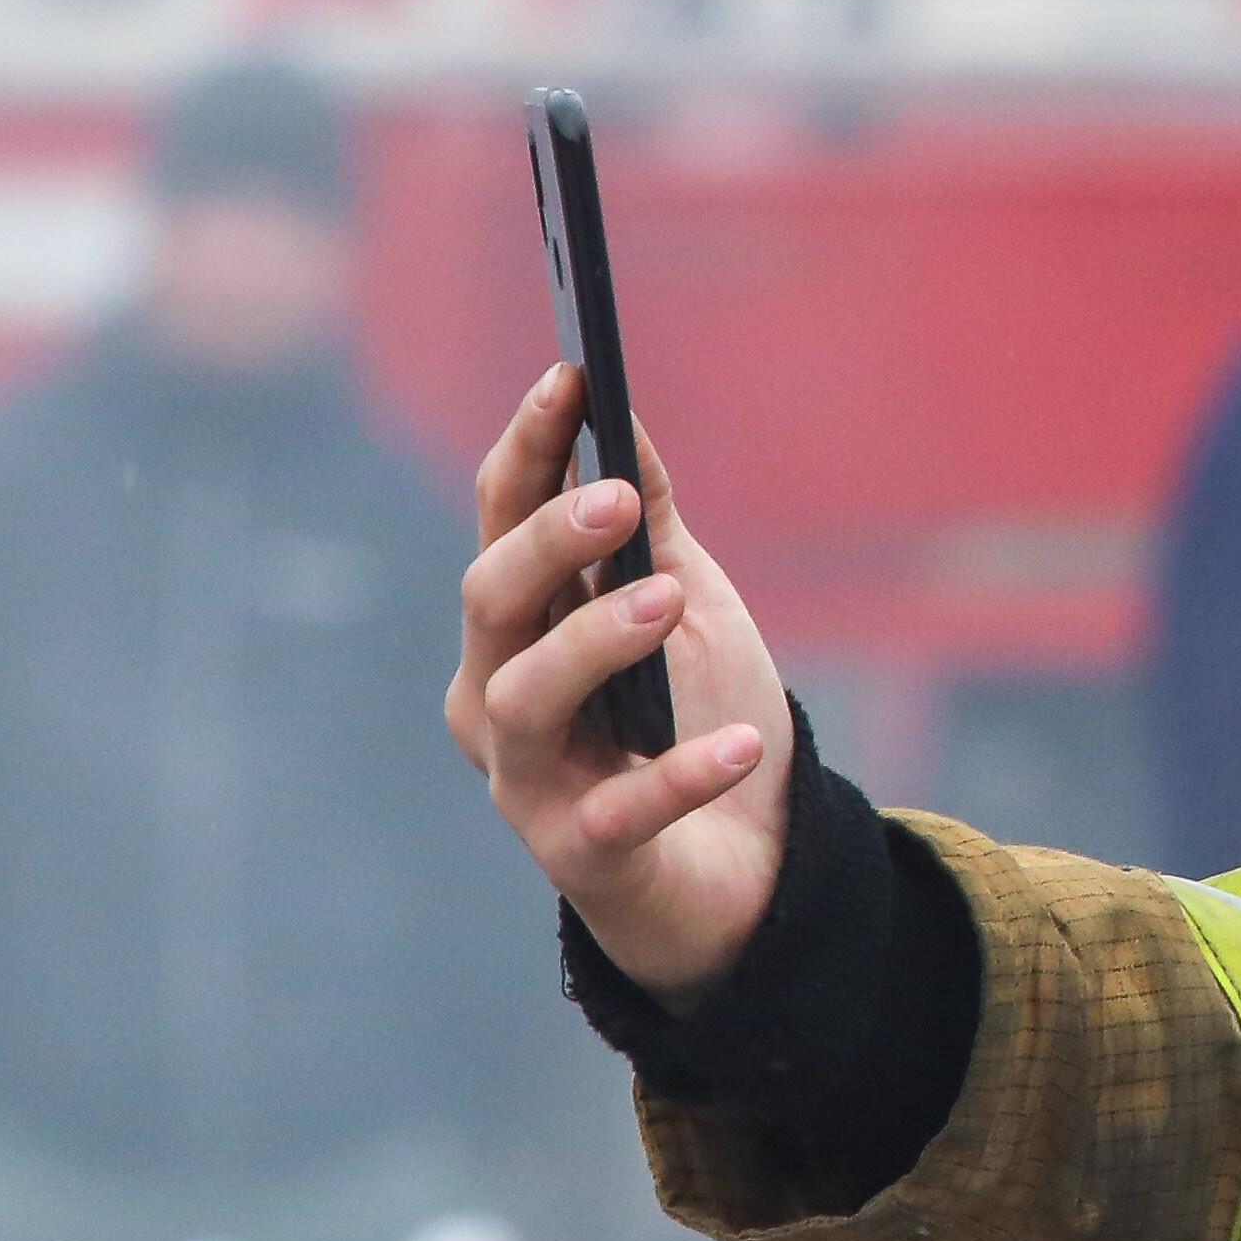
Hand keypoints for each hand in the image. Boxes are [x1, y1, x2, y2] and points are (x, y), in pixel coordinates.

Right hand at [444, 365, 793, 1002]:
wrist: (747, 864)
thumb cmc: (698, 715)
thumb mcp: (688, 604)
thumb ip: (653, 524)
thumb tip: (624, 419)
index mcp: (520, 625)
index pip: (502, 522)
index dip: (527, 449)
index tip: (569, 376)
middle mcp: (499, 696)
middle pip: (492, 601)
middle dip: (548, 541)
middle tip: (619, 500)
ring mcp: (530, 781)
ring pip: (523, 698)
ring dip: (593, 642)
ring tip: (668, 599)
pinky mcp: (581, 857)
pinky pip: (619, 812)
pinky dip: (678, 775)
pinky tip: (738, 746)